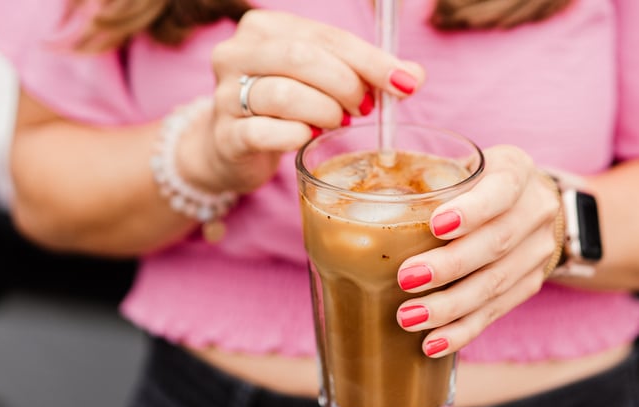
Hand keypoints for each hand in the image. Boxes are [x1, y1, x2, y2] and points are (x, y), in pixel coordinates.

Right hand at [179, 10, 424, 192]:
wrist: (232, 147)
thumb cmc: (284, 107)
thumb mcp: (324, 80)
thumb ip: (366, 73)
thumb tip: (414, 76)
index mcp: (264, 28)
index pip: (326, 36)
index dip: (370, 60)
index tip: (404, 84)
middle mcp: (236, 53)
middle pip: (301, 58)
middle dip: (345, 85)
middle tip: (364, 108)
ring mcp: (224, 95)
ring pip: (283, 95)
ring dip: (324, 111)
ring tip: (337, 122)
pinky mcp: (225, 135)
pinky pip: (265, 133)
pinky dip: (296, 136)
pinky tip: (308, 138)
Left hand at [394, 145, 561, 356]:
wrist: (524, 204)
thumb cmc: (473, 182)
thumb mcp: (458, 166)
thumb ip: (424, 179)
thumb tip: (352, 199)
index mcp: (516, 171)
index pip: (502, 188)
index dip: (472, 209)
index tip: (436, 224)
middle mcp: (536, 210)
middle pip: (497, 242)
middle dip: (450, 265)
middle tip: (407, 278)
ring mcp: (537, 251)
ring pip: (496, 283)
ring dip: (450, 306)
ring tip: (409, 317)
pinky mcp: (530, 284)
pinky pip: (496, 312)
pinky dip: (462, 330)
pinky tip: (433, 343)